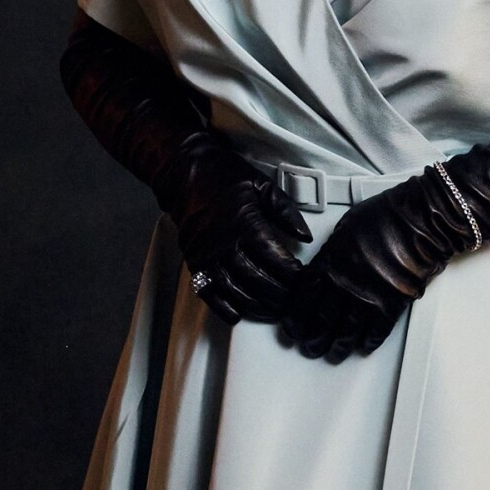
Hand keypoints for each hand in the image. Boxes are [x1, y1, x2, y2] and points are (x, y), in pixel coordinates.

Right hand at [171, 140, 308, 325]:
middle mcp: (224, 242)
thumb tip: (305, 235)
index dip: (291, 273)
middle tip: (294, 301)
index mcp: (245, 222)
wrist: (184, 174)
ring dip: (256, 305)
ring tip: (274, 312)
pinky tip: (237, 315)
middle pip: (256, 278)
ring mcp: (206, 254)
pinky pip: (207, 291)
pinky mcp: (193, 261)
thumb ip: (285, 210)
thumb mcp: (261, 184)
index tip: (305, 280)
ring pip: (234, 290)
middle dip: (278, 294)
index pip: (273, 257)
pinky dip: (222, 307)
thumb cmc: (225, 177)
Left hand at [276, 171, 471, 360]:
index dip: (295, 318)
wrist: (419, 221)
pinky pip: (376, 332)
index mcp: (329, 262)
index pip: (302, 298)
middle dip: (313, 339)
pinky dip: (369, 342)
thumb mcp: (346, 226)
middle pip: (321, 321)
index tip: (291, 328)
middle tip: (309, 348)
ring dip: (338, 347)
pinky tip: (363, 347)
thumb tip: (328, 263)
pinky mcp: (391, 306)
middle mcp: (343, 284)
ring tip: (334, 354)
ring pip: (346, 332)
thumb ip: (333, 250)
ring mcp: (367, 297)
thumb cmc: (387, 215)